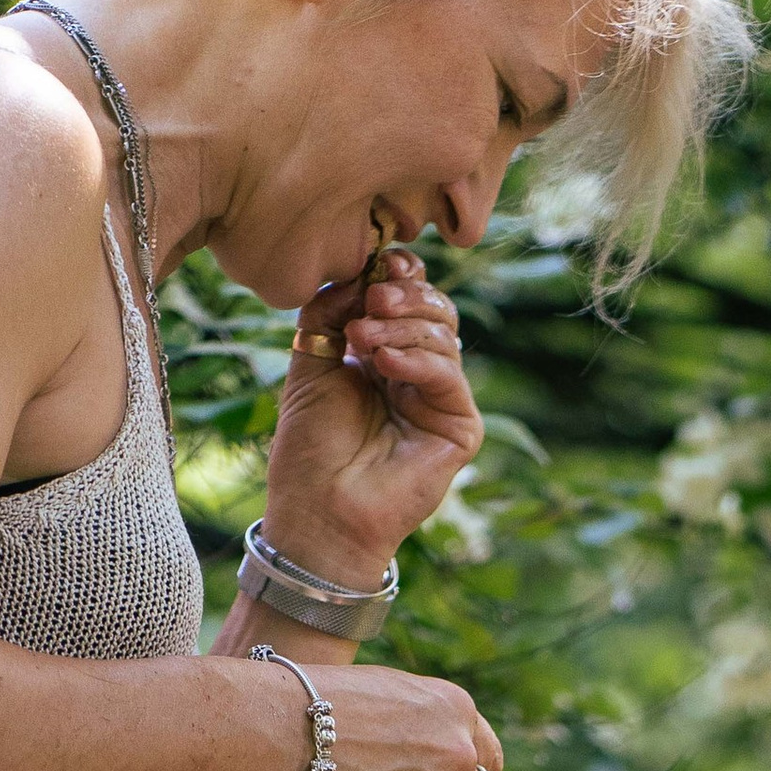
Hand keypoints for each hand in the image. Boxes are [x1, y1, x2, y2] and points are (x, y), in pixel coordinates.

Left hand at [260, 249, 481, 586]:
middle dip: (404, 295)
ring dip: (403, 326)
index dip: (400, 275)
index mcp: (384, 357)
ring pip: (445, 336)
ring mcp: (440, 403)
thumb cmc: (311, 446)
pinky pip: (450, 377)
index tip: (378, 263)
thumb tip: (359, 273)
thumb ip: (329, 310)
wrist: (320, 508)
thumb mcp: (311, 359)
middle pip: (435, 310)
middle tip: (371, 300)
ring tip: (364, 339)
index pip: (409, 299)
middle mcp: (417, 376)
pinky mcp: (459, 430)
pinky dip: (418, 360)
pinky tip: (384, 365)